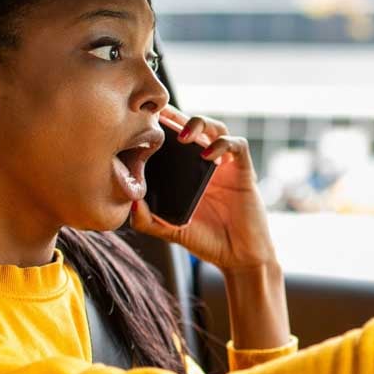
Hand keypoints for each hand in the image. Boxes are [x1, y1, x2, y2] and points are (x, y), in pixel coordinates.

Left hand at [130, 105, 277, 271]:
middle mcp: (206, 164)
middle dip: (177, 116)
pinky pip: (237, 146)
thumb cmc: (207, 241)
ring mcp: (226, 166)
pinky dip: (224, 144)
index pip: (172, 139)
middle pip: (193, 125)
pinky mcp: (244, 171)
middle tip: (159, 116)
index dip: (160, 125)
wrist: (238, 257)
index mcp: (187, 172)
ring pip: (217, 128)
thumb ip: (148, 220)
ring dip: (201, 124)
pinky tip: (208, 155)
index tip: (142, 119)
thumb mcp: (170, 231)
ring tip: (184, 136)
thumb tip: (129, 202)